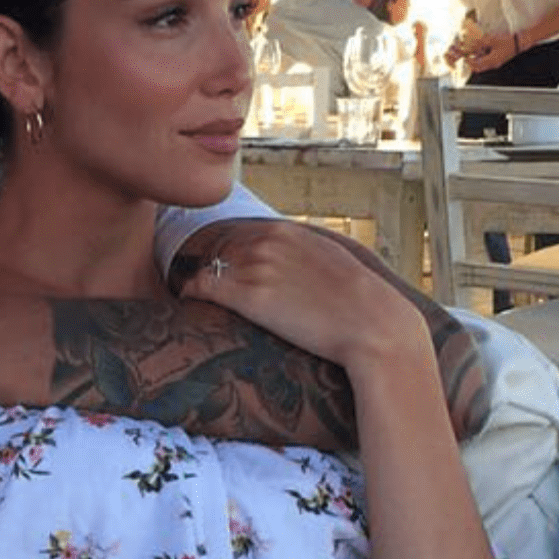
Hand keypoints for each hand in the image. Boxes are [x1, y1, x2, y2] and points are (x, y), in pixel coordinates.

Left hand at [174, 219, 428, 371]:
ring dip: (197, 277)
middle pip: (221, 247)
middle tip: (194, 279)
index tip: (219, 266)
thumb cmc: (361, 304)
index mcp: (290, 232)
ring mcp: (258, 267)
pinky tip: (184, 300)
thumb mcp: (335, 263)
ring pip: (209, 264)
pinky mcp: (250, 296)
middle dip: (209, 264)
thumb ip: (308, 255)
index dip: (229, 252)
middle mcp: (270, 243)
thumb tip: (300, 264)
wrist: (374, 327)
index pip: (243, 233)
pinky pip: (203, 285)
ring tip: (187, 292)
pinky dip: (190, 291)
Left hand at [462, 30, 517, 73]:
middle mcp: (493, 64)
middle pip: (478, 68)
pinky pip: (487, 62)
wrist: (520, 42)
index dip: (468, 61)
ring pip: (483, 66)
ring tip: (474, 53)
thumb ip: (480, 43)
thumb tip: (470, 45)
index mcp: (491, 61)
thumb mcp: (491, 40)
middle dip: (471, 63)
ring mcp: (496, 63)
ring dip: (477, 60)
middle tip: (467, 57)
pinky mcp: (498, 60)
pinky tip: (482, 51)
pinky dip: (482, 58)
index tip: (464, 56)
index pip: (476, 65)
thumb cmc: (507, 41)